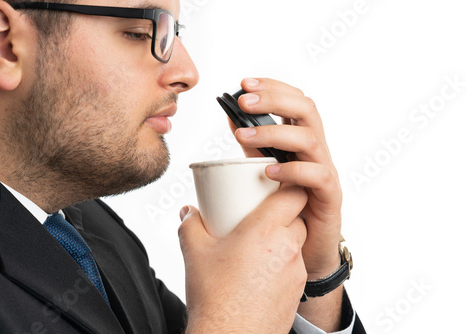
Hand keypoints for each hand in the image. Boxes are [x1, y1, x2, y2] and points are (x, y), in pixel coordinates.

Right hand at [179, 185, 307, 332]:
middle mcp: (287, 247)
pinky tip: (262, 270)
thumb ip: (190, 225)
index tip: (275, 186)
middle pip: (298, 216)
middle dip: (283, 212)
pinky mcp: (297, 290)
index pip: (294, 194)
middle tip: (261, 216)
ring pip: (298, 241)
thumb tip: (188, 212)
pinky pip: (296, 265)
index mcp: (265, 230)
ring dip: (285, 237)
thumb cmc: (215, 297)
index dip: (289, 186)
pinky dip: (284, 261)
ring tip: (260, 244)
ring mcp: (296, 270)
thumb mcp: (195, 253)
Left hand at [232, 78, 342, 279]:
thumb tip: (230, 115)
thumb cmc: (287, 203)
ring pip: (310, 139)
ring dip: (274, 134)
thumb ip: (254, 144)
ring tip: (242, 137)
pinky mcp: (330, 195)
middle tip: (244, 101)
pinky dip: (292, 170)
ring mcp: (326, 170)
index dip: (272, 87)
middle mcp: (317, 149)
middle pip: (306, 110)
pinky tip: (268, 173)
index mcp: (302, 138)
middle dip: (274, 100)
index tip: (244, 84)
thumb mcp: (266, 166)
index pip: (294, 101)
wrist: (308, 245)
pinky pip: (318, 176)